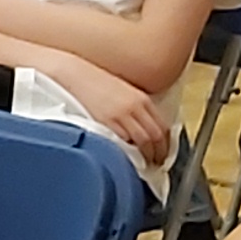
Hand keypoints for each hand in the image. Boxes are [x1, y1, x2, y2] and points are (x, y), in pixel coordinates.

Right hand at [44, 54, 170, 162]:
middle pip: (156, 135)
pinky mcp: (107, 122)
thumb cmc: (94, 83)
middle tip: (157, 163)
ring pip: (143, 141)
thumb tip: (143, 128)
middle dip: (159, 153)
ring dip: (146, 155)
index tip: (163, 153)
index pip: (163, 126)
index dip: (166, 144)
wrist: (75, 75)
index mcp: (142, 98)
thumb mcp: (123, 92)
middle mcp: (136, 106)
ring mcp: (122, 115)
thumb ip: (135, 108)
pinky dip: (128, 152)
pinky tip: (127, 157)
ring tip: (144, 164)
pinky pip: (124, 141)